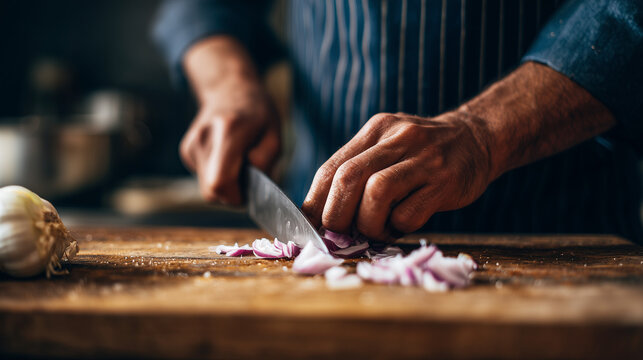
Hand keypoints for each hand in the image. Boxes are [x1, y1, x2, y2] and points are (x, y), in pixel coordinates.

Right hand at [180, 37, 279, 204]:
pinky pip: (203, 177)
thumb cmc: (258, 113)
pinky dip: (217, 175)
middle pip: (211, 190)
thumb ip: (264, 162)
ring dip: (226, 184)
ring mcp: (191, 144)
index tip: (249, 193)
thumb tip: (250, 188)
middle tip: (249, 180)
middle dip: (231, 194)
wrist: (229, 89)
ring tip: (239, 162)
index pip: (220, 182)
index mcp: (228, 131)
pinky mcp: (187, 150)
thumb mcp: (274, 136)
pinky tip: (226, 157)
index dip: (235, 197)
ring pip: (206, 187)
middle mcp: (204, 138)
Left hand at [301, 112, 494, 241]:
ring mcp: (423, 159)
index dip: (314, 203)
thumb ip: (359, 170)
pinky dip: (397, 228)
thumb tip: (321, 216)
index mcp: (375, 130)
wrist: (478, 137)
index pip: (331, 168)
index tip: (310, 226)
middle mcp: (397, 138)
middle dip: (336, 216)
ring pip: (377, 193)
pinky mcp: (445, 182)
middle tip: (340, 234)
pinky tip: (400, 226)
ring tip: (376, 231)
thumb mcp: (388, 145)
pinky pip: (409, 213)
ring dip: (368, 223)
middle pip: (348, 178)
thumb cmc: (423, 152)